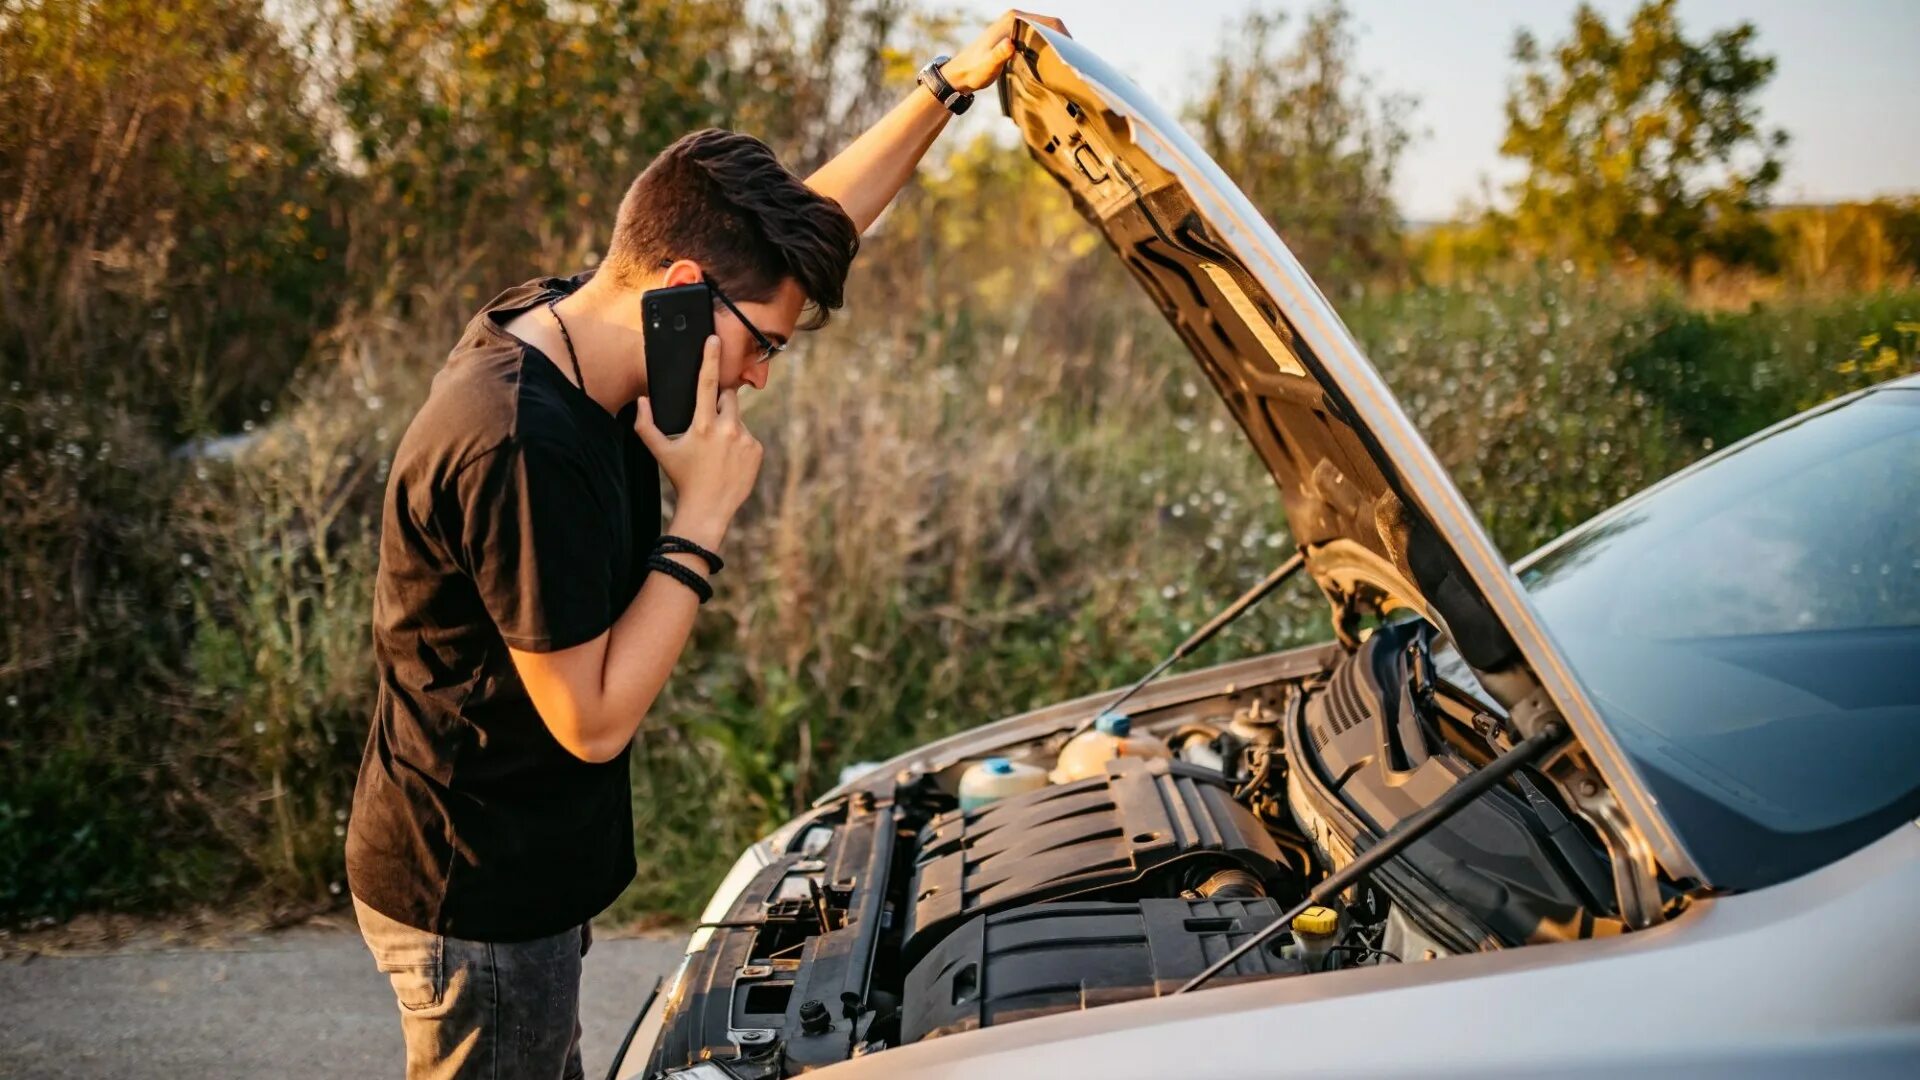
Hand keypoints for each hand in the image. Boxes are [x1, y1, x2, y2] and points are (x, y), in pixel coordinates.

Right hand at [633, 334, 762, 546]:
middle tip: (708, 425)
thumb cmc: (683, 479)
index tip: (714, 339)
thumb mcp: (660, 452)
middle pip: (728, 397)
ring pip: (737, 418)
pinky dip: (739, 442)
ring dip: (728, 425)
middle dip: (719, 403)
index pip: (707, 383)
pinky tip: (729, 459)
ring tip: (717, 450)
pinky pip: (748, 436)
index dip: (710, 358)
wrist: (709, 509)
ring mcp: (745, 439)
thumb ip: (645, 425)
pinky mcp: (757, 450)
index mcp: (702, 425)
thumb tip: (642, 401)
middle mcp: (726, 428)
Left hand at [941, 9, 1070, 93]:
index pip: (1048, 21)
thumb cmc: (973, 71)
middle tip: (1073, 62)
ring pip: (1045, 31)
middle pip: (1050, 24)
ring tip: (1066, 64)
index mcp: (1013, 20)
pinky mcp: (1015, 36)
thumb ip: (998, 55)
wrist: (960, 74)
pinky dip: (1048, 46)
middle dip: (1064, 41)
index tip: (1072, 54)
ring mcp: (1016, 26)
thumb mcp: (987, 66)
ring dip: (1057, 44)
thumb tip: (1010, 44)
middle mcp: (1016, 18)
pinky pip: (1038, 37)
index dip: (1064, 36)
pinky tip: (1053, 63)